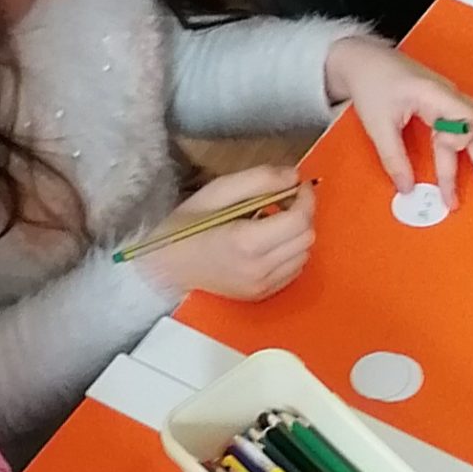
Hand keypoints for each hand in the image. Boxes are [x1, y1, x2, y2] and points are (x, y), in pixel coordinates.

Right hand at [142, 166, 313, 300]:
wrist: (166, 266)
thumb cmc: (187, 225)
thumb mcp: (217, 191)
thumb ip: (258, 180)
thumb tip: (293, 176)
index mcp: (247, 241)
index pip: (299, 220)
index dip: (306, 198)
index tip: (298, 185)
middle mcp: (259, 269)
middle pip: (306, 237)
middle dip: (302, 214)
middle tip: (283, 200)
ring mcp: (261, 286)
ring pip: (304, 254)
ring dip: (297, 234)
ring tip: (274, 221)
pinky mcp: (261, 294)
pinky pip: (293, 271)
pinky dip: (290, 252)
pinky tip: (270, 243)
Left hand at [323, 37, 472, 209]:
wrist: (364, 60)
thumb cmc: (371, 84)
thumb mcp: (378, 125)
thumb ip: (394, 158)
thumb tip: (407, 187)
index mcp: (434, 95)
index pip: (465, 123)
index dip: (458, 150)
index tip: (444, 172)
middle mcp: (447, 92)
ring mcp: (448, 93)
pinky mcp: (444, 97)